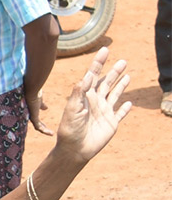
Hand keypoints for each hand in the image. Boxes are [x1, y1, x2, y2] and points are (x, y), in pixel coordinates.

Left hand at [26, 90, 52, 135]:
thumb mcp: (40, 100)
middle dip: (42, 127)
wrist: (31, 90)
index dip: (40, 122)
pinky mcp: (33, 118)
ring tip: (51, 134)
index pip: (35, 118)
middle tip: (48, 131)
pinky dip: (45, 131)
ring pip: (38, 127)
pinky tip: (51, 133)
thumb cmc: (35, 92)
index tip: (45, 125)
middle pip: (36, 123)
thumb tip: (46, 108)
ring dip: (45, 131)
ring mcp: (31, 117)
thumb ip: (41, 105)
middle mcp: (30, 115)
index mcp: (31, 111)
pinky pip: (39, 128)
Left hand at [55, 47, 130, 163]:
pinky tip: (129, 103)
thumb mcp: (72, 108)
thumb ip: (78, 92)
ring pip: (114, 95)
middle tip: (122, 61)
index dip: (98, 62)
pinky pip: (120, 114)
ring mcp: (104, 112)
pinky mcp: (111, 123)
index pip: (92, 75)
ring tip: (127, 75)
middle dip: (114, 72)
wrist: (74, 149)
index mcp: (85, 96)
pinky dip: (125, 109)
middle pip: (106, 83)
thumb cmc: (69, 129)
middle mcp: (95, 102)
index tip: (105, 50)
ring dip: (121, 85)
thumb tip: (85, 76)